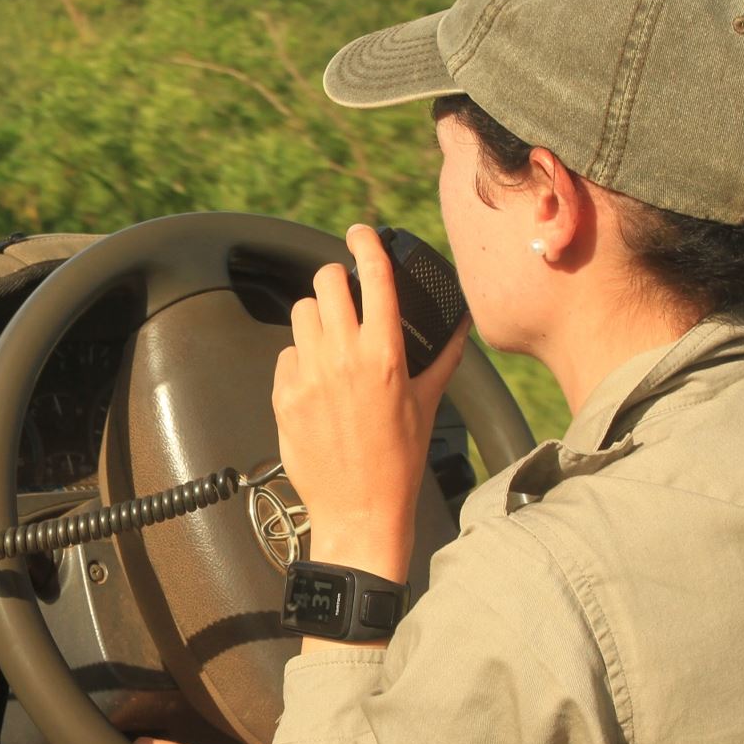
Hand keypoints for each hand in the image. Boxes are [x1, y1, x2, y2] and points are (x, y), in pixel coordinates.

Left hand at [271, 224, 467, 581]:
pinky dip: (300, 358)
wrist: (359, 510)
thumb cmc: (398, 461)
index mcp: (384, 355)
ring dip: (315, 316)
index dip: (365, 244)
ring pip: (301, 312)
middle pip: (324, 282)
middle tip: (343, 292)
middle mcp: (343, 357)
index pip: (374, 277)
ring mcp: (309, 375)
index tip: (360, 233)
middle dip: (334, 280)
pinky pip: (286, 354)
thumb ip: (443, 358)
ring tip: (330, 338)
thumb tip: (459, 327)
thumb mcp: (427, 404)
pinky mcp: (284, 395)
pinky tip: (317, 380)